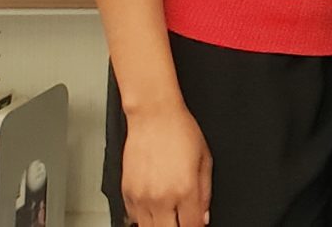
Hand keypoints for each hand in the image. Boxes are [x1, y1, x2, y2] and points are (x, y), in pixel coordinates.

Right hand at [120, 103, 209, 225]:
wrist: (153, 117)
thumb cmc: (180, 132)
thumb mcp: (205, 161)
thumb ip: (205, 193)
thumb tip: (204, 215)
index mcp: (185, 190)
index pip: (192, 226)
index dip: (197, 226)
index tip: (198, 222)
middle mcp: (161, 197)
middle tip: (182, 219)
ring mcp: (141, 197)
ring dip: (160, 224)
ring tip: (168, 216)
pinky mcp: (126, 192)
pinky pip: (133, 217)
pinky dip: (143, 217)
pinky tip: (153, 208)